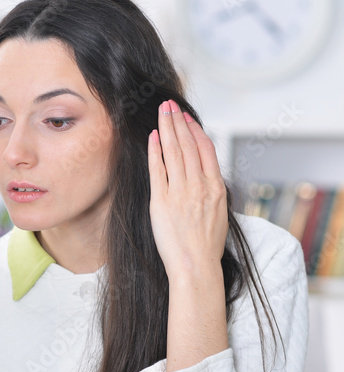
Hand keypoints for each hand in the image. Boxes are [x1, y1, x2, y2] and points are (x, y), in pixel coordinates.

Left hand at [147, 100, 227, 280]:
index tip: (186, 118)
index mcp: (216, 188)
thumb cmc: (205, 246)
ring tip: (161, 113)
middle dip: (178, 122)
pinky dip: (156, 151)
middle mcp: (200, 186)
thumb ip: (211, 192)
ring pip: (175, 153)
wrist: (196, 266)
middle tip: (170, 105)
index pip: (206, 150)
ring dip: (167, 129)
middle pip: (189, 146)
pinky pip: (158, 171)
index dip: (195, 130)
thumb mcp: (218, 213)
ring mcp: (181, 193)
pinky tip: (153, 137)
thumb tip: (203, 178)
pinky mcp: (162, 202)